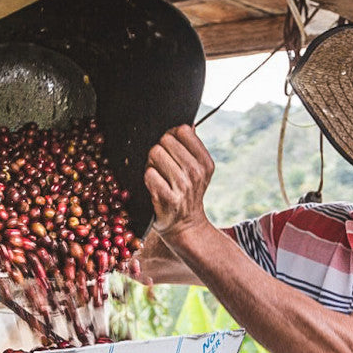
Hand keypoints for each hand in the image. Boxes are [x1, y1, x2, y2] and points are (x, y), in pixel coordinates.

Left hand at [144, 125, 214, 241]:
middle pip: (166, 140)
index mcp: (205, 163)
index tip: (171, 150)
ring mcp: (183, 186)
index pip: (183, 130)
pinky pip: (149, 174)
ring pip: (155, 153)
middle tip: (162, 165)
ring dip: (151, 163)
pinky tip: (153, 186)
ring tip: (158, 175)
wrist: (185, 226)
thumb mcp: (198, 171)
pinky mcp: (167, 198)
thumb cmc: (187, 193)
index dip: (172, 137)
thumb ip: (192, 147)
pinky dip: (147, 178)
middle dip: (160, 149)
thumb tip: (187, 125)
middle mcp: (197, 173)